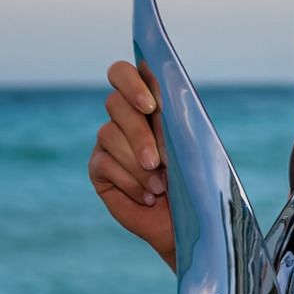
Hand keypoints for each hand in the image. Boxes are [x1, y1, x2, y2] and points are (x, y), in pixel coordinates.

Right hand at [88, 59, 175, 269]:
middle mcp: (124, 117)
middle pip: (114, 103)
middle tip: (158, 160)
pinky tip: (148, 196)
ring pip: (108, 135)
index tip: (150, 105)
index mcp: (147, 102)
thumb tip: (158, 110)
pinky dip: (130, 182)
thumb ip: (174, 122)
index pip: (124, 73)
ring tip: (161, 186)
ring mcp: (108, 141)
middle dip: (139, 134)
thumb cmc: (194, 178)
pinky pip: (104, 164)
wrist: (187, 220)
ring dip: (138, 164)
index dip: (131, 82)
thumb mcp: (190, 147)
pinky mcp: (98, 167)